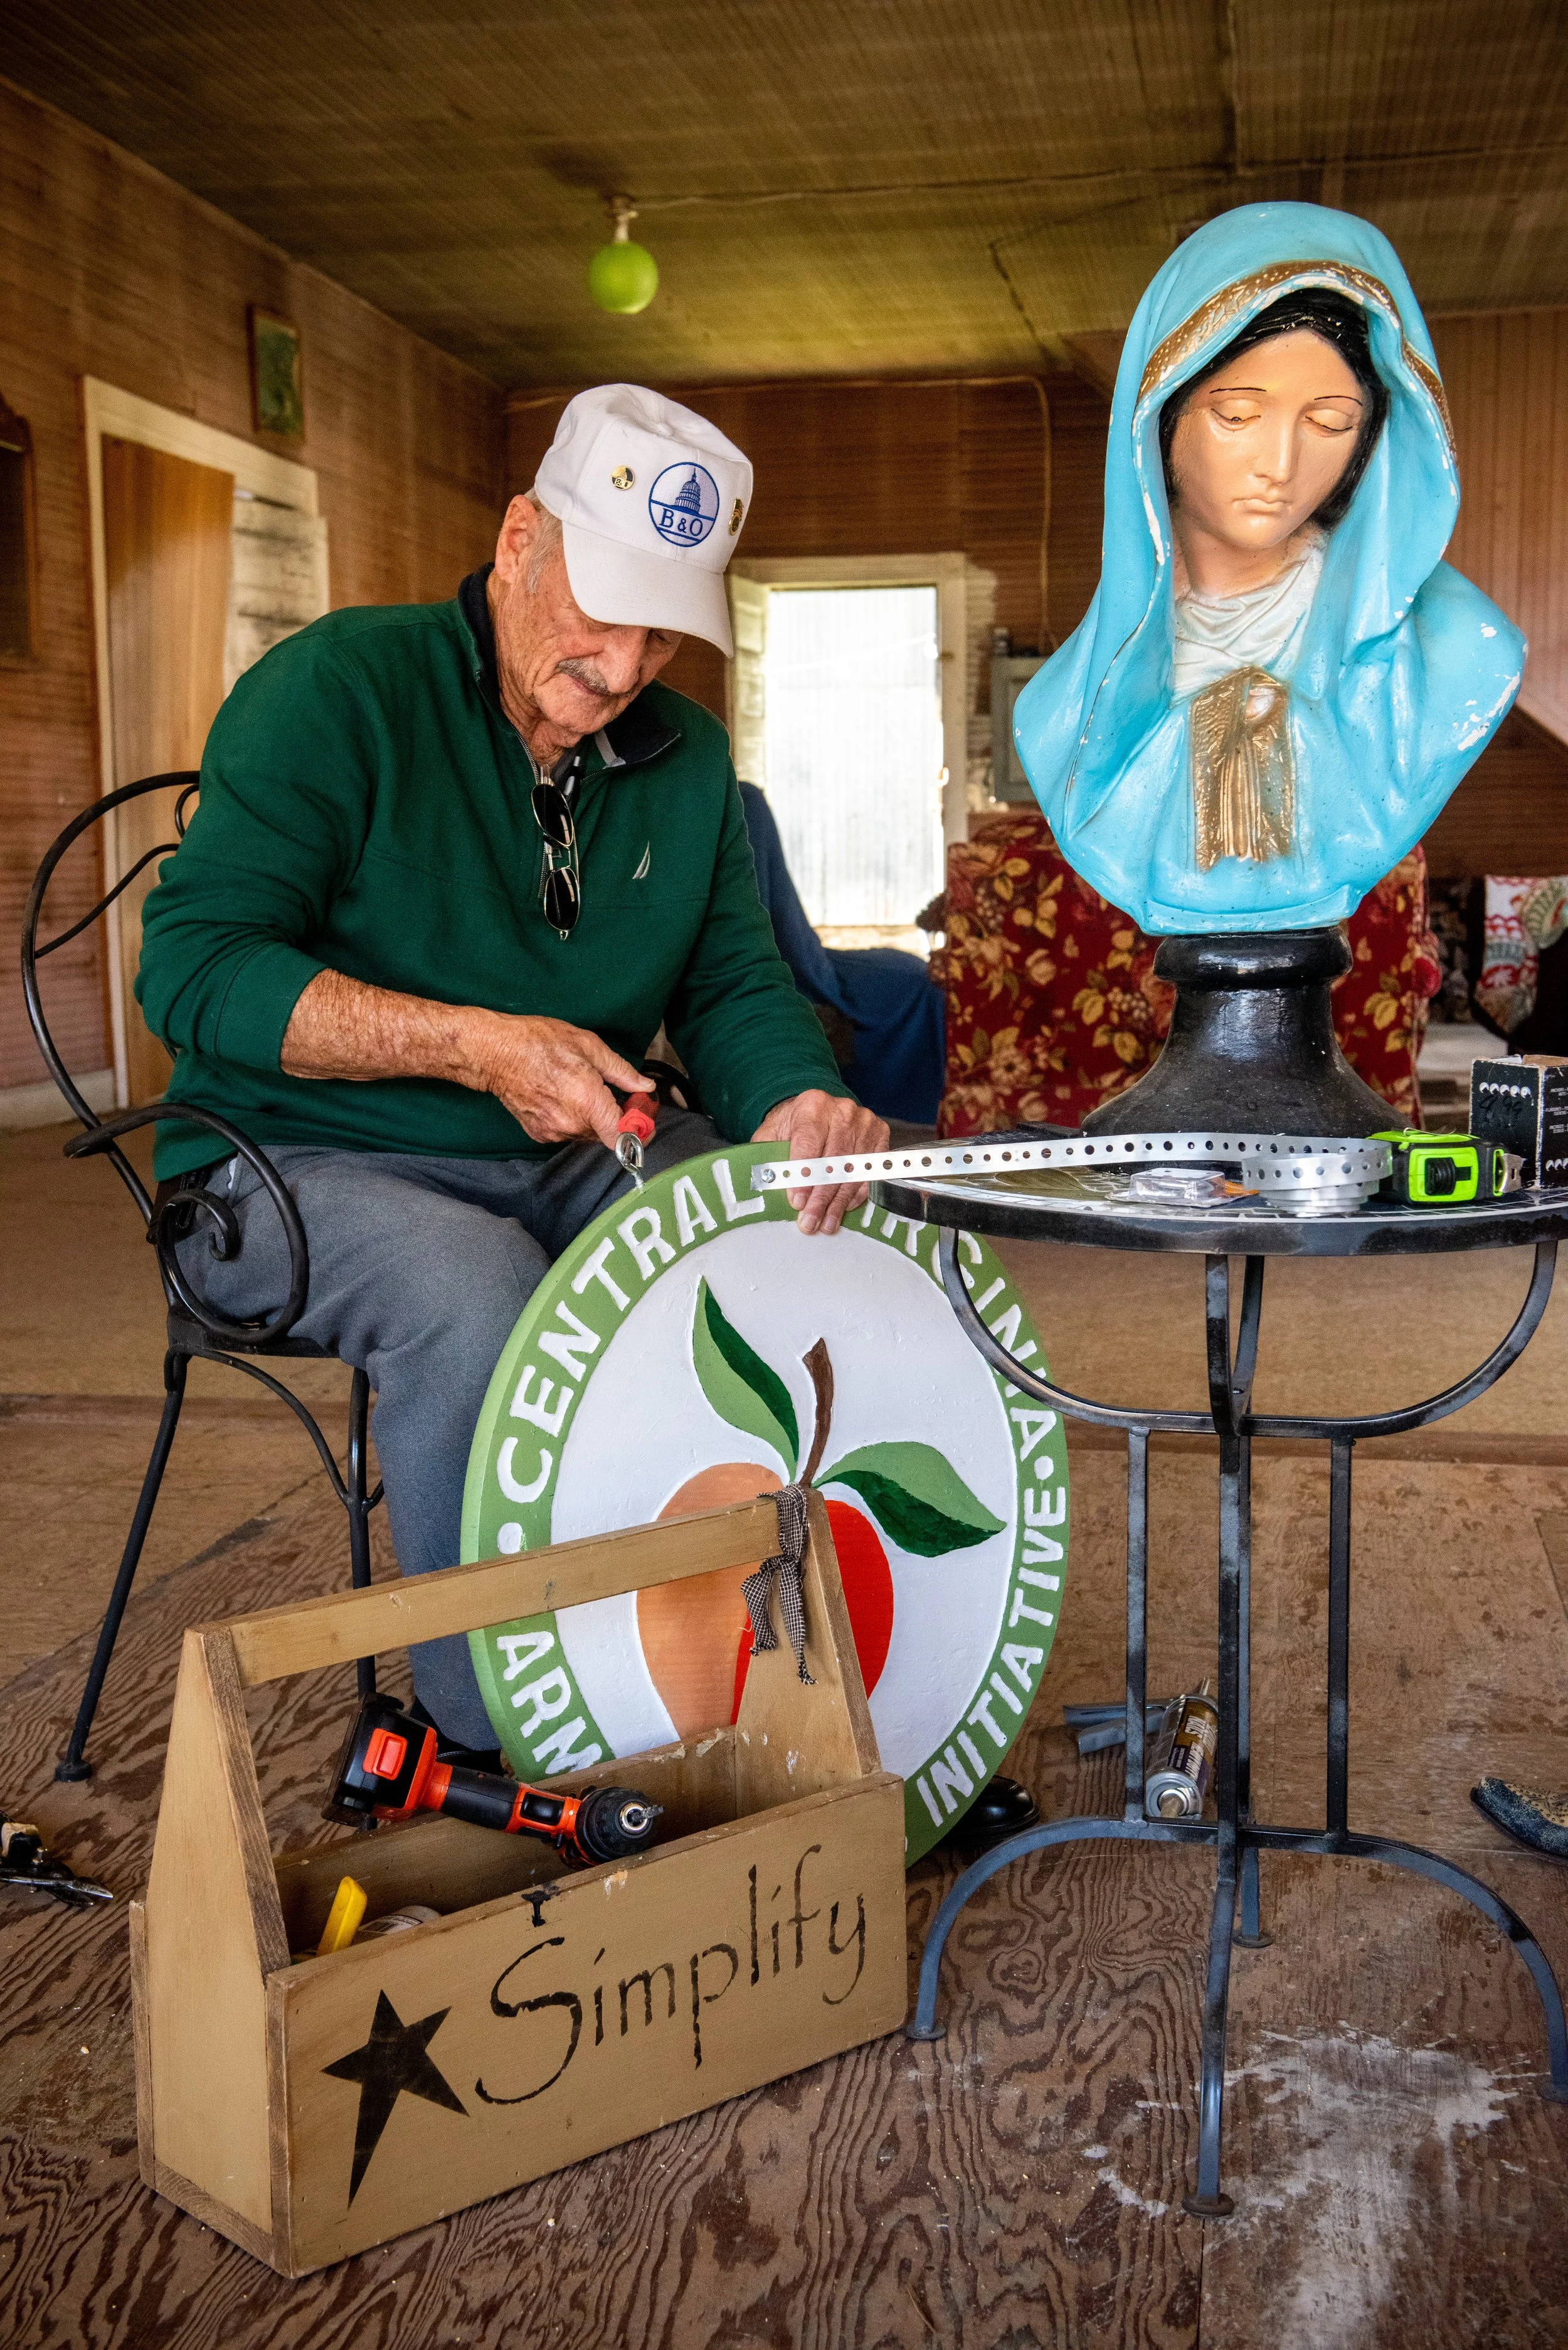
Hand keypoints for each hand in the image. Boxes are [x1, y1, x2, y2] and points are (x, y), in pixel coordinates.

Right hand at [470, 1013, 653, 1148]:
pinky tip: (564, 1097)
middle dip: (615, 1118)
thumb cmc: (538, 1042)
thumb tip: (644, 1086)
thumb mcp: (588, 1045)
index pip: (623, 1137)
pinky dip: (573, 1120)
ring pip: (588, 1135)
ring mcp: (553, 1131)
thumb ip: (621, 1072)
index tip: (642, 1119)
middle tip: (614, 1094)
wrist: (495, 1053)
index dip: (639, 1132)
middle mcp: (571, 1123)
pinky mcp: (539, 1134)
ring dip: (593, 1119)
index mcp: (587, 1101)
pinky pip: (567, 1133)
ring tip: (583, 1089)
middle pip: (608, 1135)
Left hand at [751, 1091, 889, 1234]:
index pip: (809, 1143)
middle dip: (820, 1197)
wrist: (818, 1111)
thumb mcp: (772, 1132)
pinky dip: (855, 1195)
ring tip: (825, 1223)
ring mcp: (864, 1124)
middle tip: (810, 1221)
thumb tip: (766, 1182)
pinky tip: (842, 1209)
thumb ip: (767, 1154)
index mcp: (813, 1105)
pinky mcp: (879, 1137)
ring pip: (852, 1171)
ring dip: (838, 1202)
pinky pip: (869, 1173)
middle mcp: (842, 1111)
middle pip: (833, 1162)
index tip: (797, 1202)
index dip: (803, 1176)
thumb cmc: (794, 1125)